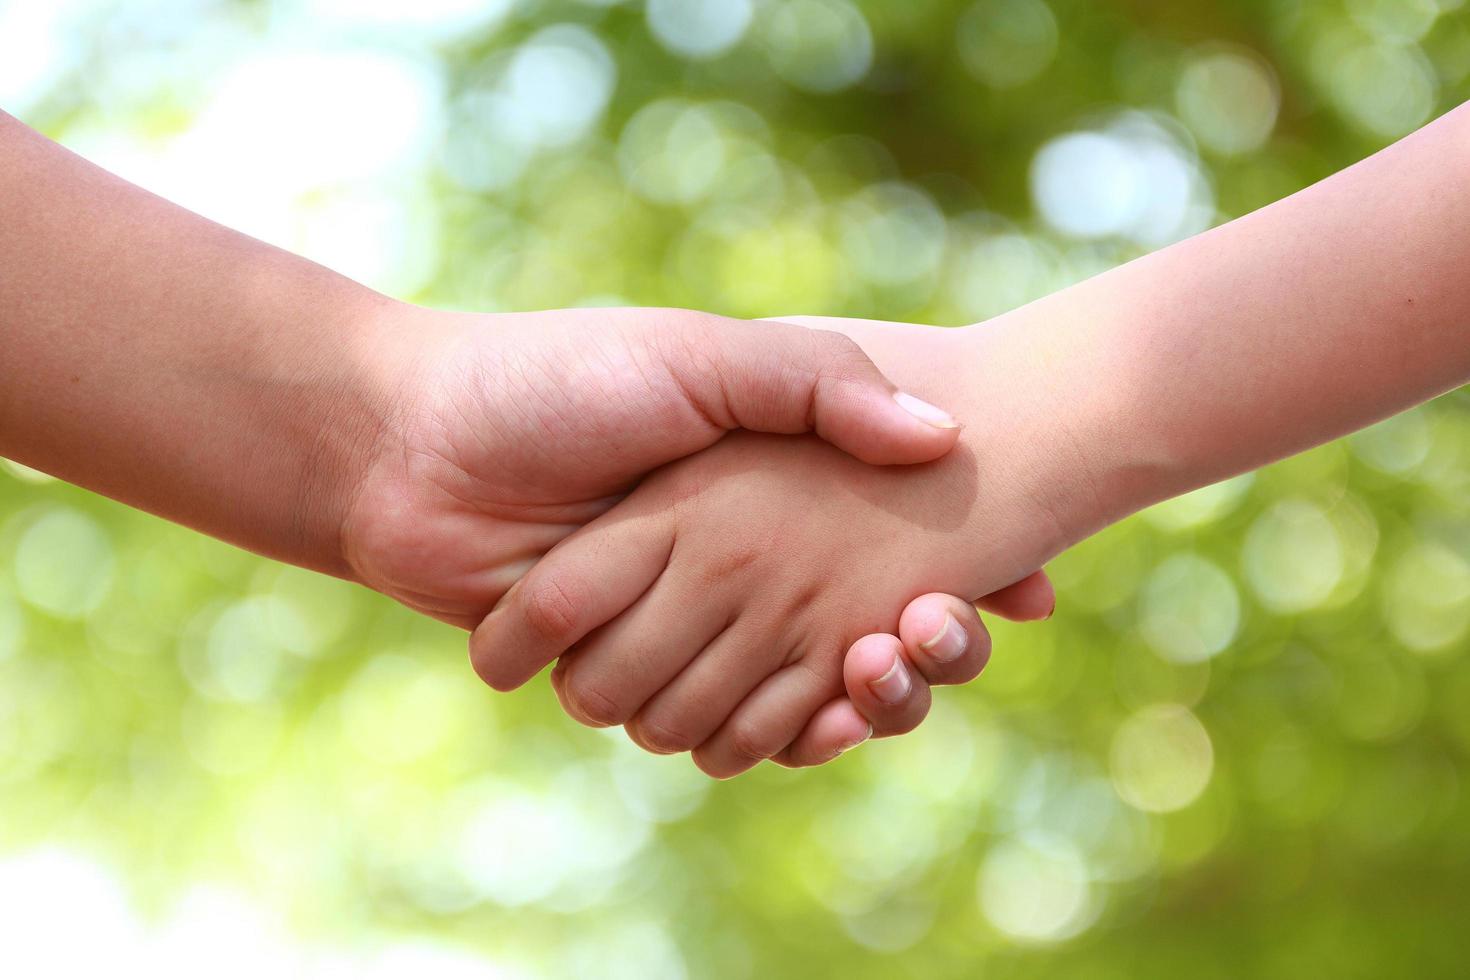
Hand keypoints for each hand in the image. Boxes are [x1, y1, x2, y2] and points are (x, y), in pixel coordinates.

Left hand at [469, 422, 1067, 776]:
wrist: (412, 448)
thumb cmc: (560, 380)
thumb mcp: (700, 357)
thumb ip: (813, 386)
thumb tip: (941, 435)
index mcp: (764, 483)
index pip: (893, 536)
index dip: (961, 567)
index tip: (1025, 591)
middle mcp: (735, 557)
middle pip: (865, 626)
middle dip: (924, 650)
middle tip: (943, 634)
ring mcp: (684, 620)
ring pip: (801, 686)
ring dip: (854, 696)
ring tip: (879, 674)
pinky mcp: (629, 673)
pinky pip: (719, 724)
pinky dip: (773, 732)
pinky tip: (821, 723)